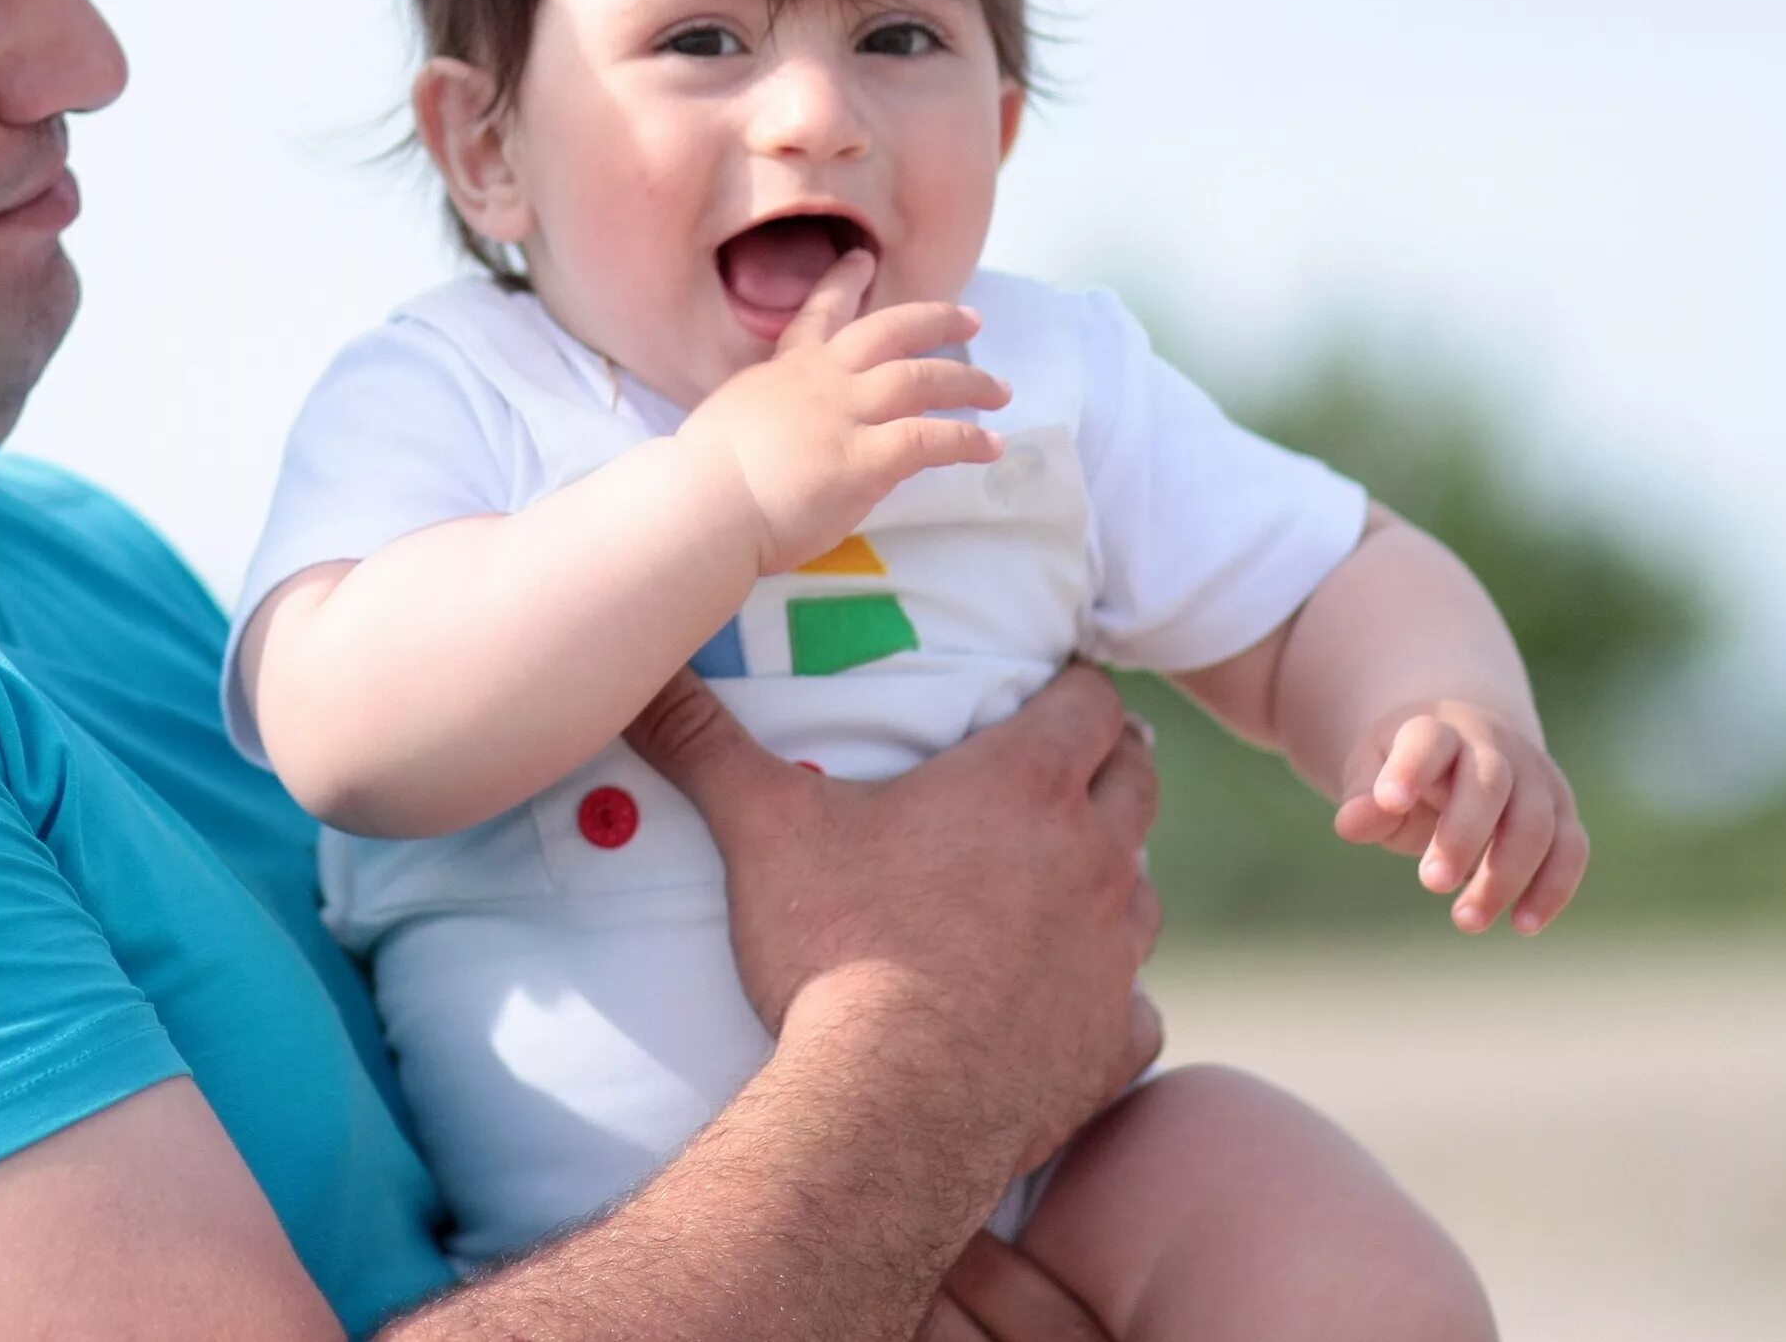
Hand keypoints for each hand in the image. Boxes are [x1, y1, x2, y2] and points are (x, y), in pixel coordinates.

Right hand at [623, 662, 1161, 1174]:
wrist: (887, 1109)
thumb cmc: (834, 949)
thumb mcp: (762, 826)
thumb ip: (705, 741)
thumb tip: (641, 676)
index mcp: (1024, 787)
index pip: (1091, 701)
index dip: (1075, 686)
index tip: (1052, 685)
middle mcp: (1091, 860)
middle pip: (1138, 779)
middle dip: (1112, 763)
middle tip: (1071, 767)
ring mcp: (1113, 957)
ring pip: (1144, 890)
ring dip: (1114, 875)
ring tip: (1065, 881)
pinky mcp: (1112, 1043)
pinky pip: (1136, 1008)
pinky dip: (1109, 998)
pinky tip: (1067, 1003)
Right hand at [677, 249, 1010, 575]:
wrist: (702, 503)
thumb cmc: (700, 477)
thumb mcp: (730, 422)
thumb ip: (763, 417)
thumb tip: (776, 435)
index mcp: (784, 370)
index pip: (818, 313)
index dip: (843, 282)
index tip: (863, 260)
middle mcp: (822, 380)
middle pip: (890, 331)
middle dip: (935, 319)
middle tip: (970, 317)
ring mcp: (847, 414)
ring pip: (924, 379)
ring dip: (969, 382)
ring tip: (1000, 390)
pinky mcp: (868, 457)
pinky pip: (933, 439)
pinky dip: (968, 440)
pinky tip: (991, 446)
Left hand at [1333, 700, 1588, 933]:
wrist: (1466, 747)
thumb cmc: (1408, 771)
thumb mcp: (1372, 773)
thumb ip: (1362, 799)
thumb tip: (1350, 825)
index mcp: (1438, 730)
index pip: (1428, 741)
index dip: (1410, 769)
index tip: (1388, 802)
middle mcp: (1495, 747)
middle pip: (1488, 785)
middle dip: (1462, 836)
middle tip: (1431, 884)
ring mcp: (1535, 778)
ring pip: (1534, 824)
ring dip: (1504, 877)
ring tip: (1465, 921)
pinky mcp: (1562, 813)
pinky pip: (1571, 849)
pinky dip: (1552, 888)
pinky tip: (1523, 925)